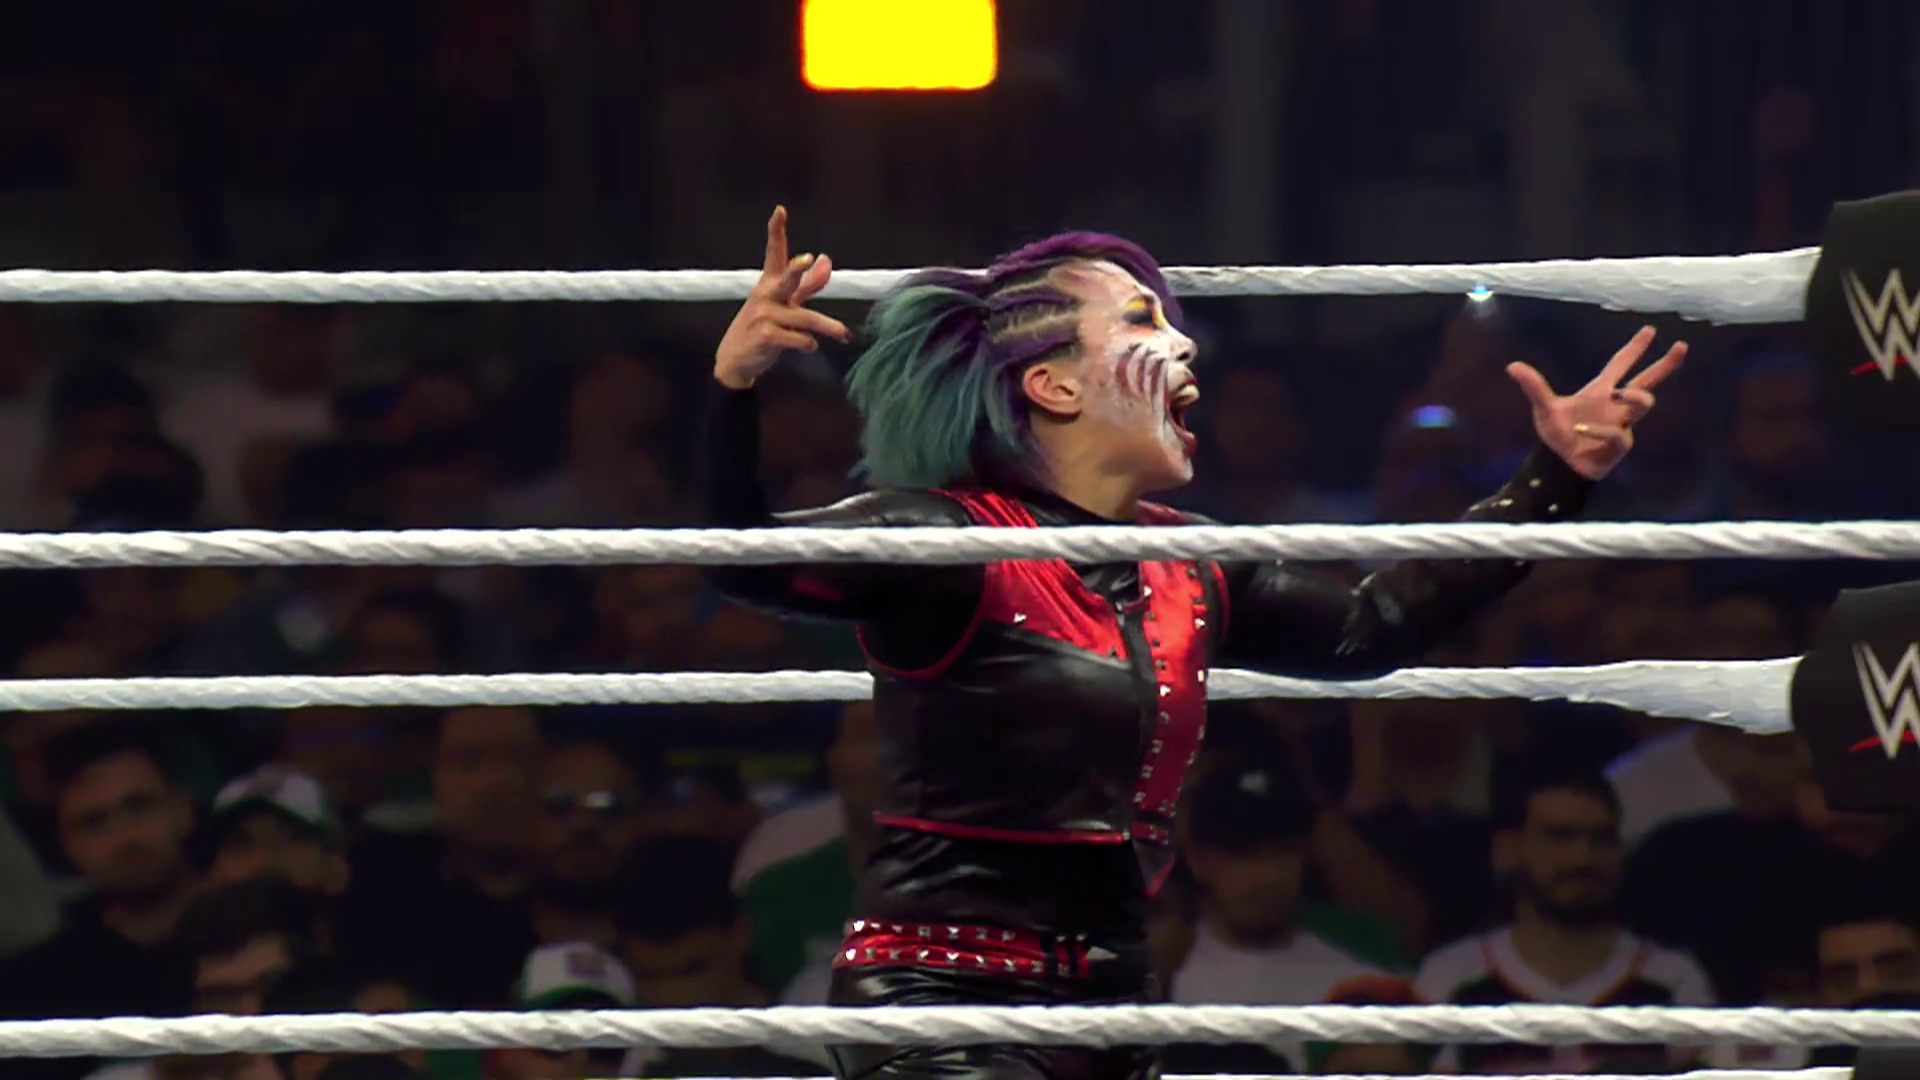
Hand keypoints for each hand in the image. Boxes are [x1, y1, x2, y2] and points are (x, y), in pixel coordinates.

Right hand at [713, 206, 850, 389]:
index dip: (776, 231)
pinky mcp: (766, 337)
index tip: (780, 210)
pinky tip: (810, 346)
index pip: (774, 253)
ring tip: (844, 334)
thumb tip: (826, 260)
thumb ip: (807, 284)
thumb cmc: (762, 327)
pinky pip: (798, 338)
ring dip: (828, 326)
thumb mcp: (784, 303)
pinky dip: (808, 344)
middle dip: (796, 269)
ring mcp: (765, 316)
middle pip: (786, 279)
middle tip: (807, 259)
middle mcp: (767, 296)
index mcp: (769, 284)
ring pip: (805, 318)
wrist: (735, 360)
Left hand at [1506, 325, 1686, 480]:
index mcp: (1600, 391)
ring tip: (1622, 393)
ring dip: (1635, 395)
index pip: (1621, 364)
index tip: (1650, 330)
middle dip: (1664, 364)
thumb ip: (1534, 387)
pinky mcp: (1621, 444)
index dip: (1635, 348)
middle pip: (1646, 380)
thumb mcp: (1544, 408)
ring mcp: (1621, 424)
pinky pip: (1617, 433)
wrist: (1560, 465)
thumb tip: (1512, 365)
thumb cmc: (1556, 435)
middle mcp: (1615, 405)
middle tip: (1681, 345)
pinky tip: (1580, 431)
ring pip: (1643, 402)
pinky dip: (1598, 431)